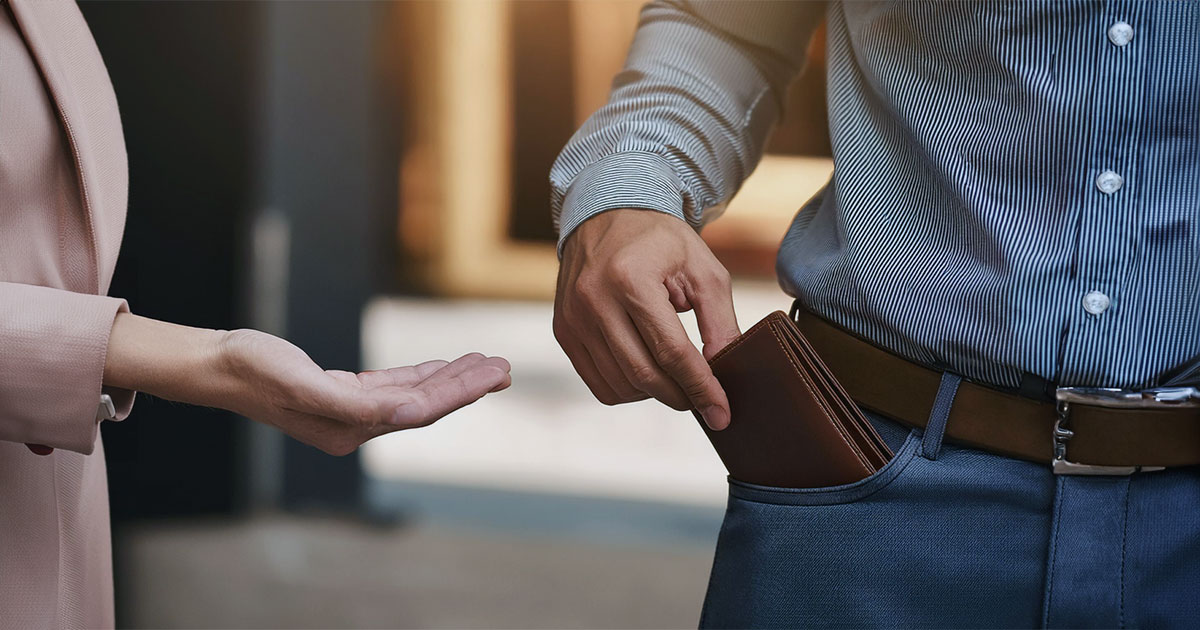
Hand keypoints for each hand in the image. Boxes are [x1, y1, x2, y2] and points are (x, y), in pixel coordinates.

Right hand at [216, 330, 510, 454]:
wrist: (217, 365)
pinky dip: (423, 374)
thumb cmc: (253, 370)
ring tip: (487, 363)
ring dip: (451, 378)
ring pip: (415, 394)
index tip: (494, 374)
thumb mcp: (301, 382)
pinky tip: (444, 366)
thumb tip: (405, 413)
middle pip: (426, 404)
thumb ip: (353, 402)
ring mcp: (351, 412)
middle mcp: (356, 426)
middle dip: (467, 385)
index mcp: (350, 428)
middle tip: (506, 367)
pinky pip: (395, 386)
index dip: (460, 392)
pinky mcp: (344, 394)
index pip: (421, 411)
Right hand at [554, 209, 739, 429]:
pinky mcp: (563, 331)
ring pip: (620, 385)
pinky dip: (628, 389)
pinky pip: (598, 383)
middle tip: (705, 400)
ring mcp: (572, 318)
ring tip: (675, 376)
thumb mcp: (704, 270)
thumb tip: (723, 372)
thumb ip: (720, 322)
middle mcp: (594, 299)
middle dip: (681, 397)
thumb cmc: (661, 242)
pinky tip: (646, 371)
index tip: (722, 413)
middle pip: (643, 374)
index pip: (671, 351)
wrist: (609, 215)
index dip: (700, 387)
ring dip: (654, 393)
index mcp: (631, 278)